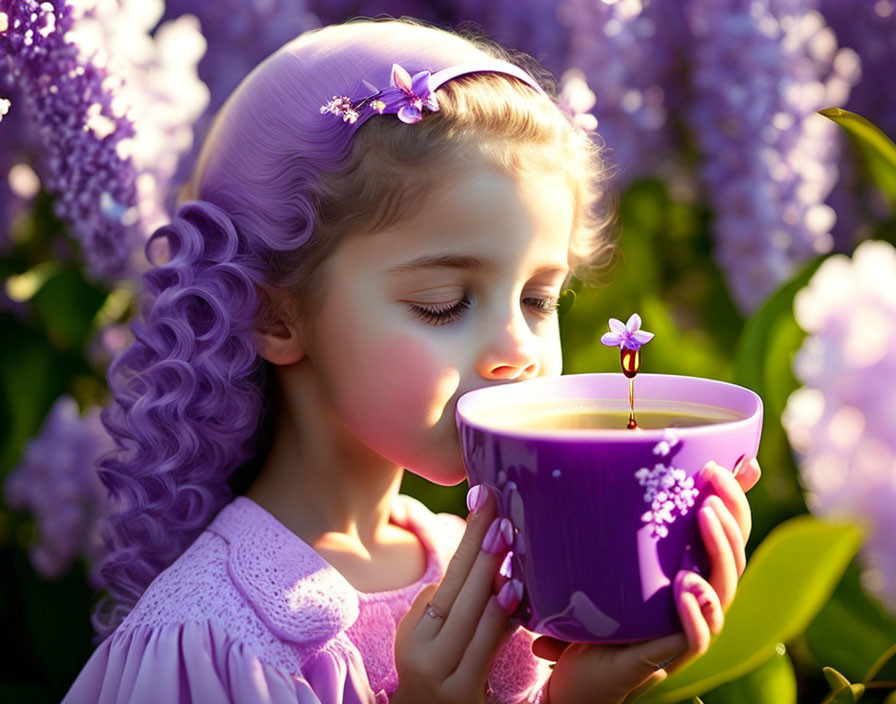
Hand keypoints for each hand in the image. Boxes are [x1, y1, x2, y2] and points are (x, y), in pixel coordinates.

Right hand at [392, 485, 520, 703]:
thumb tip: (483, 563)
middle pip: (460, 589)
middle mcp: (426, 648)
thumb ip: (449, 601)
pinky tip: (515, 594)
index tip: (484, 499)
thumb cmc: (434, 669)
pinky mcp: (464, 691)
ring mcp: (444, 672)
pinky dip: (501, 617)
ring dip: (494, 576)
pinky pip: (487, 647)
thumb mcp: (428, 634)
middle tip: (503, 514)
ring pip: (473, 615)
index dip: (468, 535)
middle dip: (484, 548)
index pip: (449, 573)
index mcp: (417, 628)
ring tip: (511, 544)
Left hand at [531, 457, 761, 703]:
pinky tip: (687, 586)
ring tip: (706, 520)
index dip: (734, 500)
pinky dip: (696, 614)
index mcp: (691, 570)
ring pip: (723, 593)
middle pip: (734, 558)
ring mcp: (686, 629)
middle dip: (731, 519)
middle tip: (711, 489)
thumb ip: (618, 523)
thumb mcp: (606, 558)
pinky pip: (695, 638)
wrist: (573, 672)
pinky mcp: (667, 657)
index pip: (729, 533)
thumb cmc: (593, 612)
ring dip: (719, 554)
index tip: (719, 465)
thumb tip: (615, 459)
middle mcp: (697, 599)